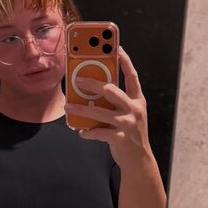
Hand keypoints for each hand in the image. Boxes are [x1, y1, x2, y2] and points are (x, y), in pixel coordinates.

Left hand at [64, 48, 151, 168]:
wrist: (140, 160)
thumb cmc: (130, 133)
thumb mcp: (129, 114)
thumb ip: (116, 102)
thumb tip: (93, 89)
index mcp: (137, 100)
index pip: (132, 76)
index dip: (124, 60)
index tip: (115, 48)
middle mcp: (134, 109)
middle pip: (111, 90)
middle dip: (93, 83)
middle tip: (77, 80)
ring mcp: (128, 124)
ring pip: (100, 112)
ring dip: (81, 109)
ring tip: (68, 107)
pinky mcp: (120, 138)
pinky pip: (99, 132)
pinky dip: (88, 132)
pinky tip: (81, 131)